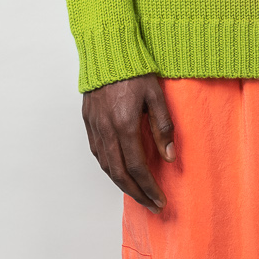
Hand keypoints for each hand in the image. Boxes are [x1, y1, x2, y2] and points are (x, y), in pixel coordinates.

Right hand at [82, 74, 175, 209]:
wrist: (107, 52)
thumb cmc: (134, 71)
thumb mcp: (156, 96)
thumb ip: (163, 127)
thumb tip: (169, 157)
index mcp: (124, 125)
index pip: (138, 167)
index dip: (149, 187)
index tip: (160, 201)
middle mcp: (106, 131)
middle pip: (120, 174)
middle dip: (137, 194)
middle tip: (151, 206)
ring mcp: (95, 127)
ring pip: (106, 166)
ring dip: (122, 184)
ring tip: (138, 194)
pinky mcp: (89, 122)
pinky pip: (98, 153)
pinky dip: (109, 168)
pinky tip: (119, 172)